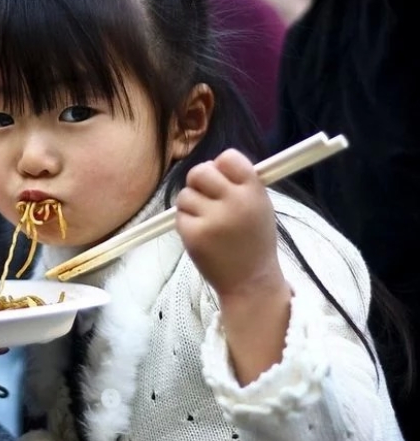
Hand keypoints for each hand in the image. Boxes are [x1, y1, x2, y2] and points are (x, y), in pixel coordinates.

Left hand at [175, 149, 285, 298]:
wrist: (250, 283)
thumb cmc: (253, 243)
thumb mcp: (260, 207)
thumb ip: (241, 184)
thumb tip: (215, 163)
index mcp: (254, 192)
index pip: (229, 157)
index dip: (221, 166)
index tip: (221, 178)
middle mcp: (234, 202)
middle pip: (200, 171)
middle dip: (199, 181)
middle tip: (206, 196)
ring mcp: (212, 219)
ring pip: (185, 194)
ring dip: (192, 205)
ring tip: (208, 222)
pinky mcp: (194, 235)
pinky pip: (179, 215)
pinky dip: (186, 222)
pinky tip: (201, 235)